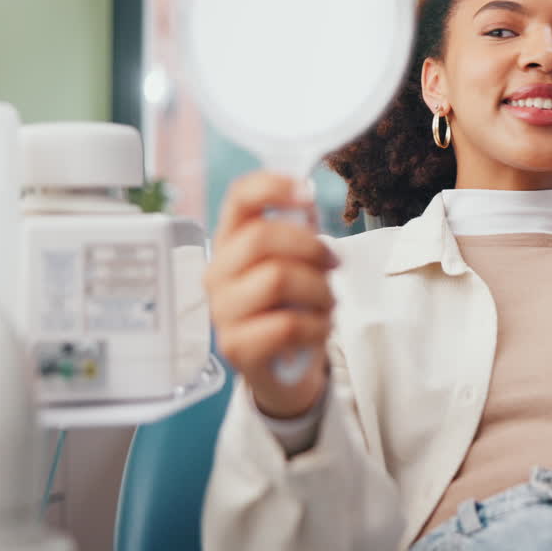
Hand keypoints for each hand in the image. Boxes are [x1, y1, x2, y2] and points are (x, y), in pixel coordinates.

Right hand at [204, 171, 340, 418]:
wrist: (285, 364)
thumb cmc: (292, 303)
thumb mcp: (298, 261)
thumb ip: (300, 229)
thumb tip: (307, 198)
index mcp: (232, 241)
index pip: (239, 198)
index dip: (273, 186)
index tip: (308, 194)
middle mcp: (218, 271)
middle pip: (262, 238)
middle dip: (312, 248)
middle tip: (334, 266)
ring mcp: (221, 310)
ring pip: (277, 279)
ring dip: (319, 290)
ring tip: (326, 303)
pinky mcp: (235, 346)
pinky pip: (286, 324)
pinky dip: (316, 325)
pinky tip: (318, 328)